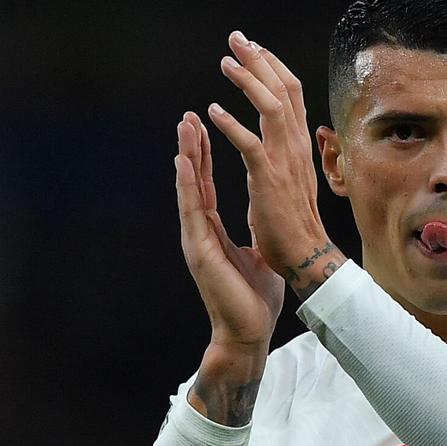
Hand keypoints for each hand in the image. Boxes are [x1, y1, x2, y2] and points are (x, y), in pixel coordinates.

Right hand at [175, 111, 283, 350]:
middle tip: (188, 115)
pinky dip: (188, 186)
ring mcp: (197, 239)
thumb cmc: (253, 298)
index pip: (208, 185)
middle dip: (192, 147)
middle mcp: (202, 231)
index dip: (205, 156)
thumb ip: (251, 232)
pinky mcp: (198, 250)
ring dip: (187, 157)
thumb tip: (262, 216)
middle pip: (195, 181)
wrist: (247, 330)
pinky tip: (184, 163)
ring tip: (185, 126)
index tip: (204, 127)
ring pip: (190, 190)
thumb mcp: (255, 254)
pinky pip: (192, 211)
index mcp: (214, 230)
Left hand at [207, 31, 346, 298]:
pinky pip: (250, 144)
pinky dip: (232, 125)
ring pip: (270, 107)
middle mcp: (295, 146)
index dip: (273, 66)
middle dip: (259, 60)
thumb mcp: (294, 178)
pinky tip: (213, 111)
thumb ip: (286, 155)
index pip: (291, 93)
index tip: (254, 49)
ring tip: (225, 64)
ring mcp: (284, 161)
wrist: (305, 253)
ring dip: (247, 81)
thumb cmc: (295, 222)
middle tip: (236, 39)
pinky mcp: (269, 179)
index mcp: (298, 145)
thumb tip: (281, 139)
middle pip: (283, 89)